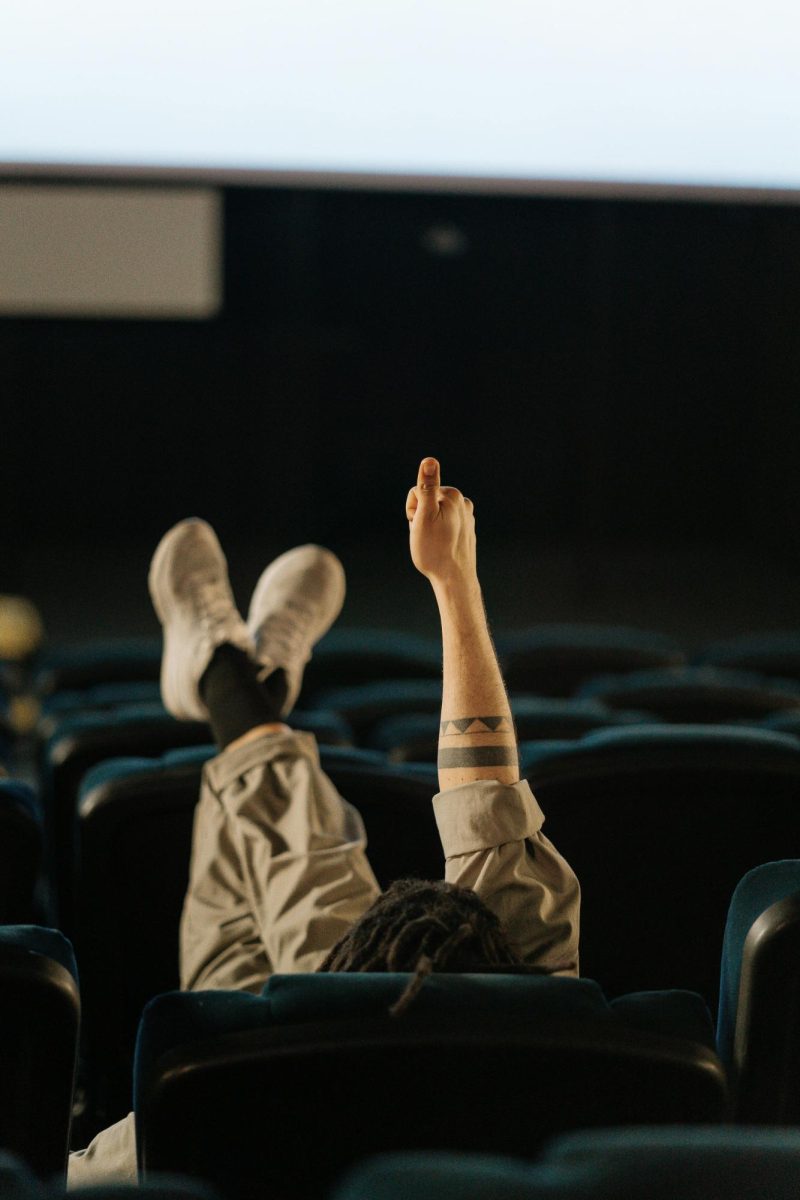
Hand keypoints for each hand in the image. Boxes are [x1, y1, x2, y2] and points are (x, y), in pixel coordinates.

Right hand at [406, 457, 476, 586]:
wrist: (455, 580)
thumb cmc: (435, 550)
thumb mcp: (424, 515)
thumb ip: (426, 487)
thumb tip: (429, 460)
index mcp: (453, 495)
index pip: (417, 492)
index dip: (412, 510)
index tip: (419, 526)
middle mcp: (463, 503)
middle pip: (427, 502)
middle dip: (420, 518)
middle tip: (425, 537)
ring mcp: (467, 518)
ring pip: (434, 515)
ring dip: (428, 527)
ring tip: (433, 544)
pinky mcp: (466, 531)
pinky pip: (444, 526)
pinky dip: (438, 535)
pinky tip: (441, 548)